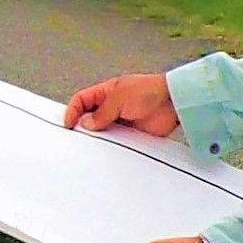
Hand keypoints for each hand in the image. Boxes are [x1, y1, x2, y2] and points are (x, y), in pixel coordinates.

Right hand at [63, 73, 179, 136]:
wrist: (173, 102)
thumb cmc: (150, 91)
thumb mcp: (119, 98)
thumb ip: (102, 112)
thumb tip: (87, 123)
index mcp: (106, 92)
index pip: (82, 100)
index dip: (72, 111)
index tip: (68, 124)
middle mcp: (112, 107)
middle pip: (90, 118)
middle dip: (83, 127)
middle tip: (78, 137)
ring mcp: (121, 120)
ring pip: (103, 132)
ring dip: (99, 138)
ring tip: (94, 146)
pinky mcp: (131, 134)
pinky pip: (117, 142)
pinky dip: (112, 147)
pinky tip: (109, 151)